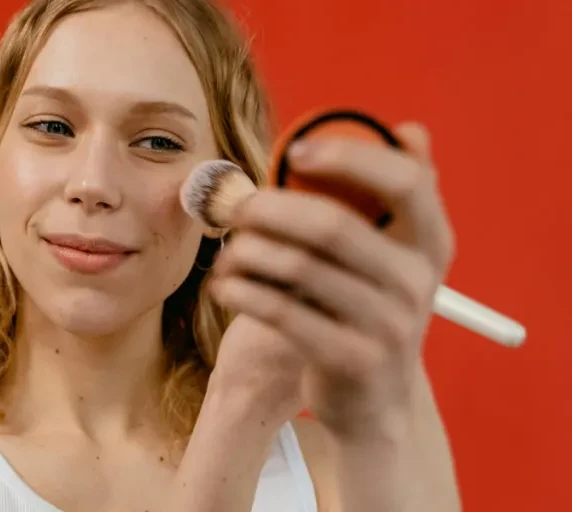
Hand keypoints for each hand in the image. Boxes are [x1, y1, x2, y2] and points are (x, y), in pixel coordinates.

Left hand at [209, 123, 454, 439]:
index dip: (350, 157)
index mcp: (431, 242)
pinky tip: (224, 284)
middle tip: (232, 206)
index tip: (295, 150)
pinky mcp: (352, 360)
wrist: (373, 400)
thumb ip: (393, 199)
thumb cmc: (366, 308)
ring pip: (299, 268)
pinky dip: (243, 291)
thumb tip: (411, 130)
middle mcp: (418, 281)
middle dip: (270, 208)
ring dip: (247, 252)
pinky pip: (283, 312)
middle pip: (333, 226)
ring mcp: (389, 325)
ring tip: (226, 250)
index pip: (406, 182)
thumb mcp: (392, 258)